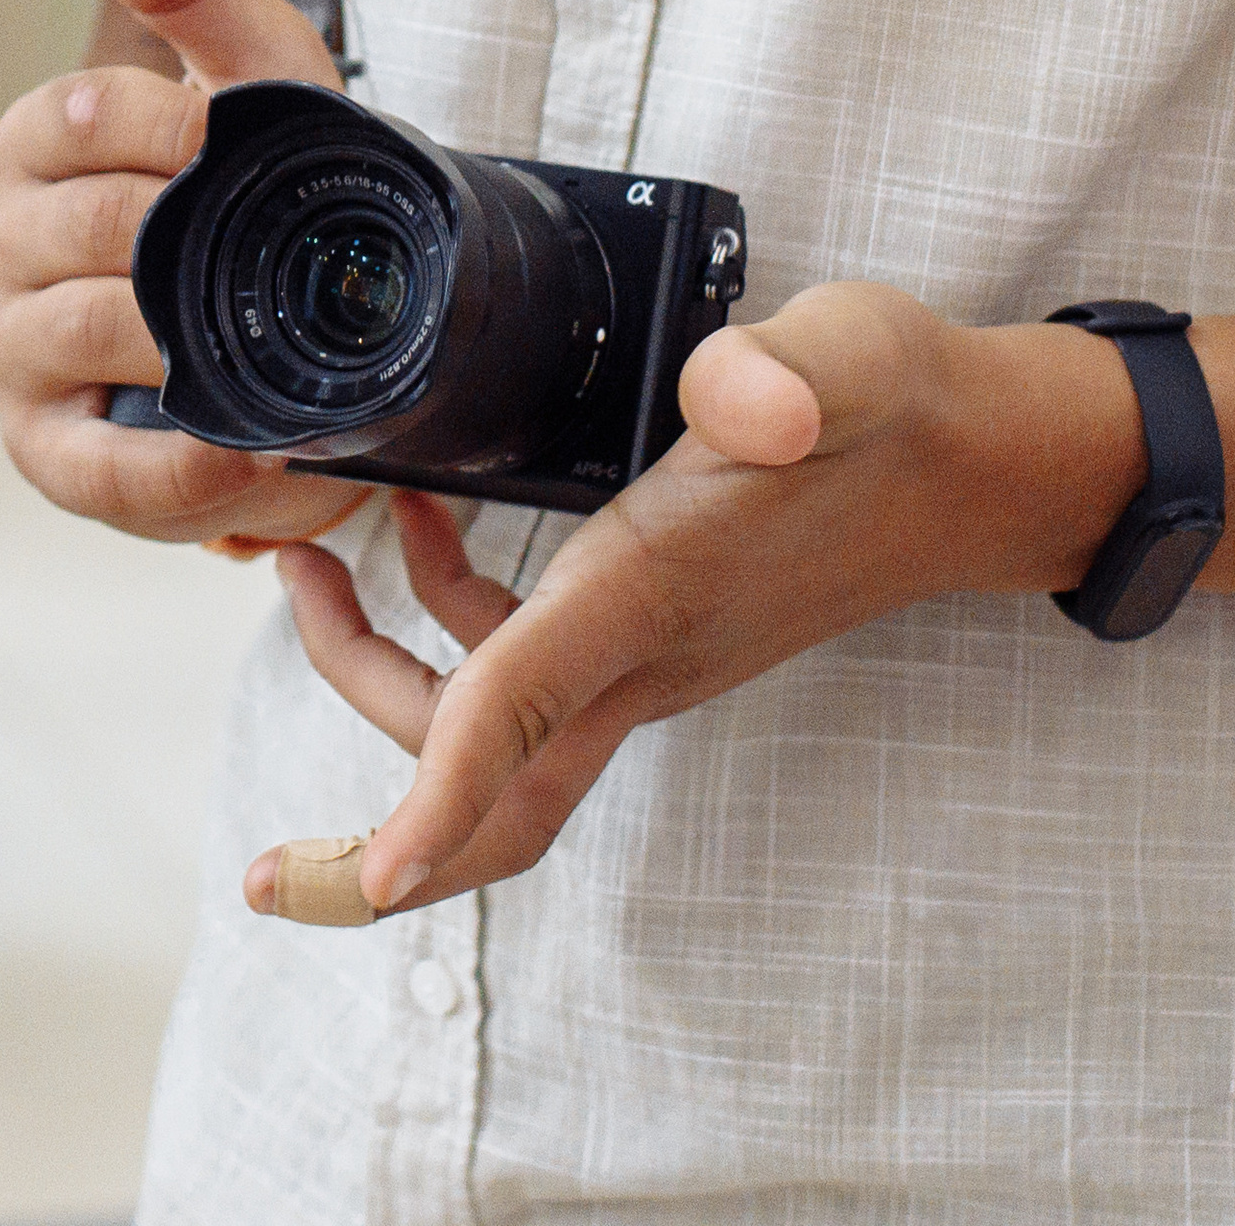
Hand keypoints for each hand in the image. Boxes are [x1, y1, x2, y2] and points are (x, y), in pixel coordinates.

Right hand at [0, 0, 366, 547]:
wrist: (341, 307)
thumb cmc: (274, 173)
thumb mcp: (256, 63)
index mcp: (41, 145)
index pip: (63, 119)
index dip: (163, 126)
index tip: (238, 136)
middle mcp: (6, 245)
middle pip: (68, 223)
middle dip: (175, 228)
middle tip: (265, 241)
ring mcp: (19, 353)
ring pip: (71, 331)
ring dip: (176, 338)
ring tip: (264, 344)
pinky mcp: (52, 456)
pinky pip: (92, 473)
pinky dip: (176, 468)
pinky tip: (251, 449)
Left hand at [245, 283, 1145, 921]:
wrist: (972, 456)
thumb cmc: (893, 404)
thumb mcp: (839, 356)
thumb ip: (781, 374)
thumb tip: (748, 399)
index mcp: (659, 592)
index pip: (519, 710)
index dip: (434, 798)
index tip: (356, 877)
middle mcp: (647, 654)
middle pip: (498, 802)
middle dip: (373, 839)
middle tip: (262, 832)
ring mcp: (651, 655)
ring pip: (496, 742)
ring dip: (383, 686)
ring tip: (311, 570)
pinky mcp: (655, 626)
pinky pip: (525, 675)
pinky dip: (448, 624)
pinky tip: (423, 524)